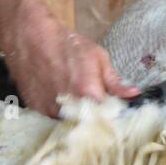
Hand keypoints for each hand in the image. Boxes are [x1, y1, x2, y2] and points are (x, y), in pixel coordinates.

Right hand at [6, 12, 138, 116]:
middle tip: (98, 108)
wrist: (30, 38)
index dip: (114, 119)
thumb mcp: (98, 57)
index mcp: (88, 93)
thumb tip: (134, 94)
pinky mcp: (37, 111)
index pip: (109, 119)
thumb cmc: (67, 45)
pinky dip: (61, 114)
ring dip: (77, 118)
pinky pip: (54, 120)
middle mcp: (69, 107)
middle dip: (96, 120)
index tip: (117, 115)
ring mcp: (50, 111)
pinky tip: (62, 99)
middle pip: (89, 125)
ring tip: (78, 101)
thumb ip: (115, 81)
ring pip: (71, 124)